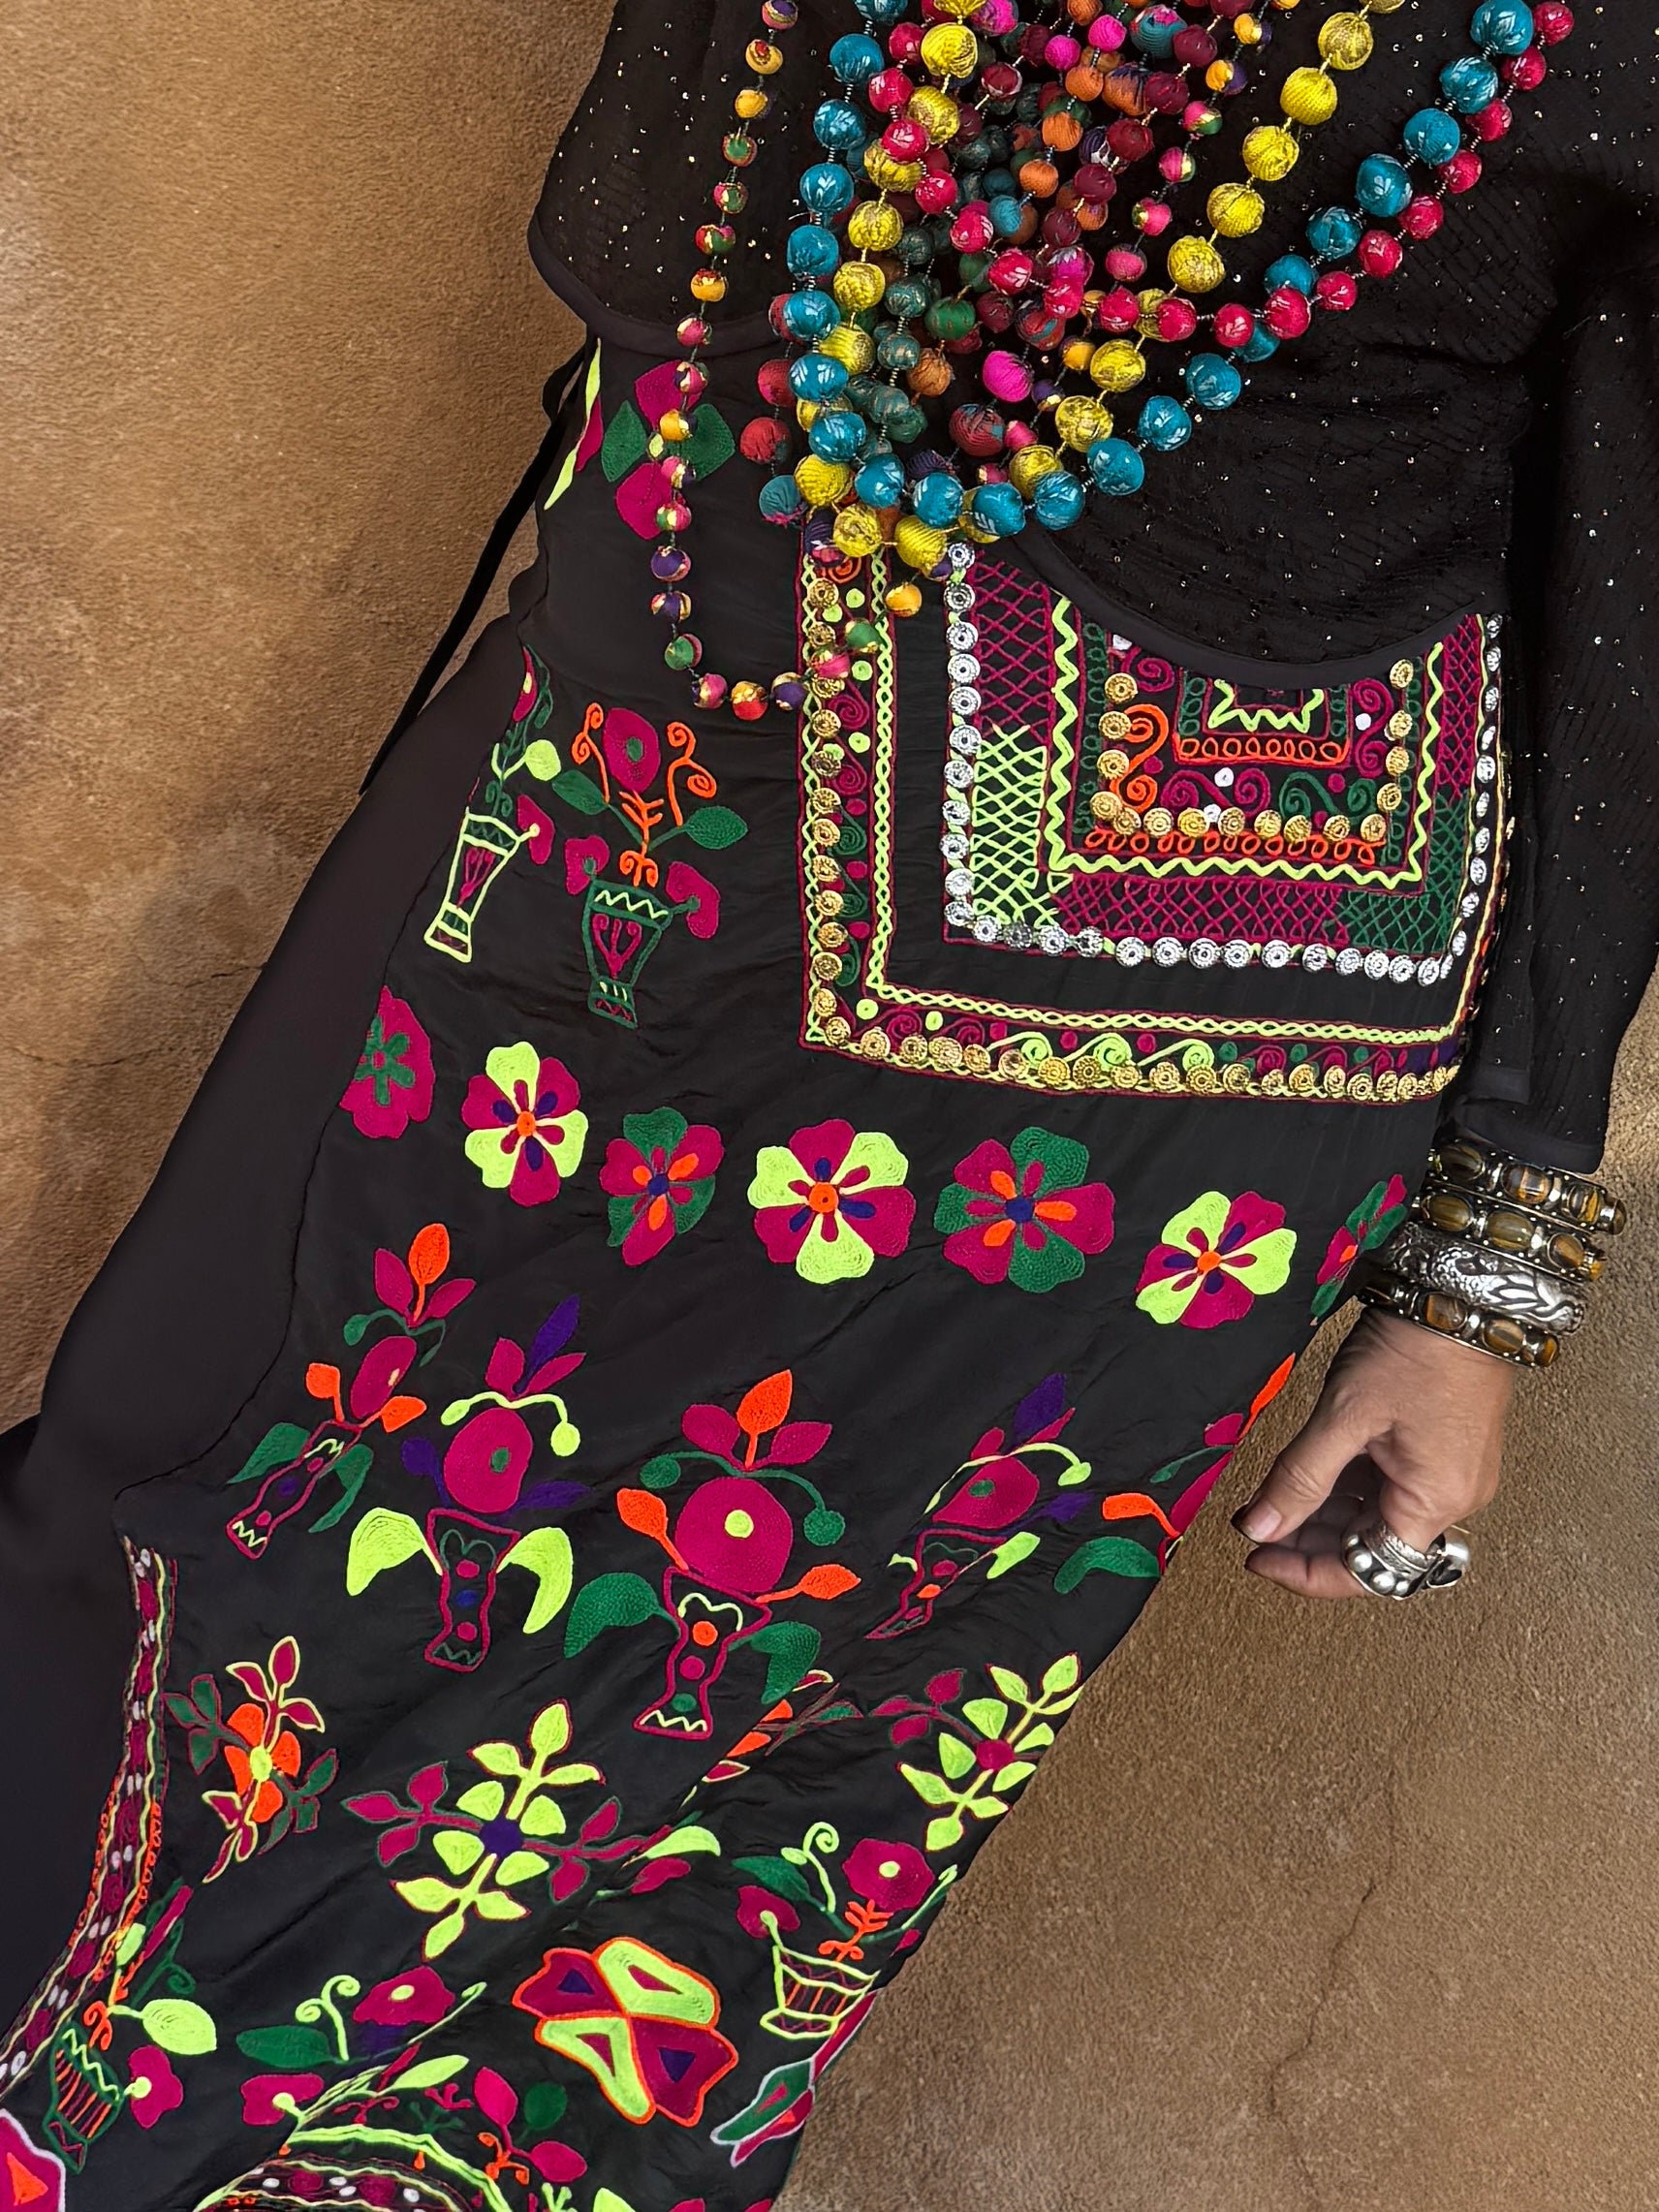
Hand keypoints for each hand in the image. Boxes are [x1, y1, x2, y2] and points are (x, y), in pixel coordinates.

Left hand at [1231, 1307, 1513, 1599]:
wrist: (1460, 1297)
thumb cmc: (1415, 1351)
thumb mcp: (1343, 1415)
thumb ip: (1299, 1478)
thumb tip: (1261, 1528)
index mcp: (1433, 1502)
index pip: (1366, 1572)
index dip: (1306, 1574)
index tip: (1258, 1557)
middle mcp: (1452, 1499)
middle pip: (1371, 1548)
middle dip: (1309, 1542)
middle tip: (1257, 1525)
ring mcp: (1450, 1475)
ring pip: (1376, 1517)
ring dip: (1324, 1514)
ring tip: (1273, 1495)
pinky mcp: (1442, 1451)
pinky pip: (1390, 1487)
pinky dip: (1347, 1487)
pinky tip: (1310, 1473)